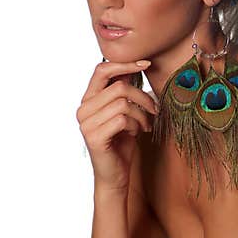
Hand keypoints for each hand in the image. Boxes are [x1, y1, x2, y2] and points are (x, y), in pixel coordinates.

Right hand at [76, 60, 158, 191]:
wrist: (116, 175)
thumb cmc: (123, 142)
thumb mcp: (126, 112)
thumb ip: (125, 91)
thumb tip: (137, 64)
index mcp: (89, 100)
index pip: (102, 70)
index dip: (125, 64)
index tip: (146, 63)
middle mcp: (83, 109)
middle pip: (118, 87)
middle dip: (143, 97)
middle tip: (154, 110)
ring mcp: (86, 123)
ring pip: (123, 103)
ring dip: (142, 114)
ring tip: (145, 125)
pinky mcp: (93, 136)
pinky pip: (122, 119)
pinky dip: (137, 125)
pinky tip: (137, 133)